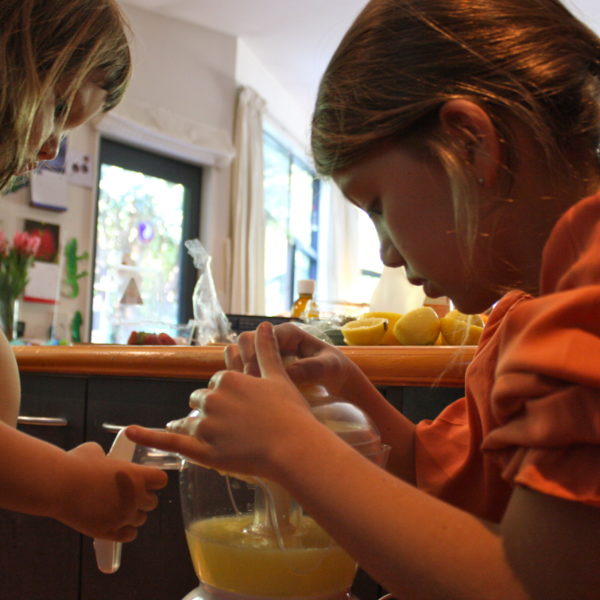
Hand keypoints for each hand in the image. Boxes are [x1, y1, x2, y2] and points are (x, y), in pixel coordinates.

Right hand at [56, 442, 166, 541]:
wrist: (58, 484)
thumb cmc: (76, 464)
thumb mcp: (96, 452)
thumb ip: (107, 458)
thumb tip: (102, 458)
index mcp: (137, 475)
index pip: (161, 480)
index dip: (153, 480)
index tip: (145, 480)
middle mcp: (134, 497)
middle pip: (152, 502)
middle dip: (143, 499)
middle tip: (130, 496)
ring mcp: (122, 516)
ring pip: (140, 519)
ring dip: (133, 515)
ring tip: (120, 509)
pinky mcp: (108, 531)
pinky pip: (128, 535)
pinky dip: (125, 530)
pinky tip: (116, 524)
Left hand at [127, 322, 330, 480]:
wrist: (294, 447)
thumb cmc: (290, 413)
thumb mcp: (278, 377)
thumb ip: (265, 350)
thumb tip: (263, 324)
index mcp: (228, 379)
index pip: (217, 383)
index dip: (228, 394)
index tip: (243, 406)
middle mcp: (212, 399)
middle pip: (201, 401)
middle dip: (212, 410)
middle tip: (236, 424)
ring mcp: (205, 426)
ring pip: (189, 421)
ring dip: (194, 425)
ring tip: (214, 437)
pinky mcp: (201, 450)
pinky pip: (170, 441)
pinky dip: (148, 436)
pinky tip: (131, 431)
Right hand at [225, 322, 357, 396]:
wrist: (337, 382)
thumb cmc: (335, 371)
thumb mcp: (327, 369)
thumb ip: (308, 369)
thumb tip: (283, 373)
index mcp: (289, 333)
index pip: (263, 337)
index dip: (257, 356)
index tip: (259, 379)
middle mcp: (274, 338)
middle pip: (246, 340)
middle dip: (244, 361)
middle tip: (250, 385)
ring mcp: (265, 351)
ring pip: (238, 351)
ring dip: (238, 369)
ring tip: (248, 390)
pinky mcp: (261, 364)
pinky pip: (240, 365)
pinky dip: (239, 376)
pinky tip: (247, 393)